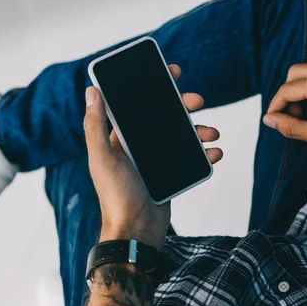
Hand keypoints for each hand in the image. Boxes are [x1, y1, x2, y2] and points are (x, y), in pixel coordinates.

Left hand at [83, 65, 222, 249]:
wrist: (136, 232)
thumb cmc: (116, 197)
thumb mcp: (102, 158)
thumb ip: (95, 126)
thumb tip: (92, 91)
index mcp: (120, 138)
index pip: (137, 105)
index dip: (154, 87)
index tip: (171, 73)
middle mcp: (138, 147)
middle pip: (165, 117)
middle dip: (183, 106)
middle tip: (197, 100)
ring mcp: (156, 161)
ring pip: (182, 137)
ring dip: (200, 130)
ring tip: (213, 133)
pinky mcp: (171, 176)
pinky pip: (191, 159)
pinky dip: (205, 154)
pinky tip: (215, 152)